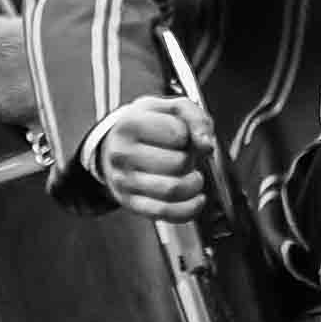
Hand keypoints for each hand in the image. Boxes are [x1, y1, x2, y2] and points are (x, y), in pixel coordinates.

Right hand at [84, 93, 214, 219]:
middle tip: (186, 156)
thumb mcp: (168, 108)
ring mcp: (125, 180)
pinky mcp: (132, 203)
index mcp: (130, 124)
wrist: (114, 146)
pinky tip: (196, 198)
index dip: (189, 135)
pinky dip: (189, 208)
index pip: (178, 133)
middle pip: (177, 163)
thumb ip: (194, 117)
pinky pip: (166, 212)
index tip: (182, 135)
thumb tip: (206, 145)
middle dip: (191, 160)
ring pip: (173, 190)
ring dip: (194, 184)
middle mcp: (122, 153)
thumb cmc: (146, 126)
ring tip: (193, 176)